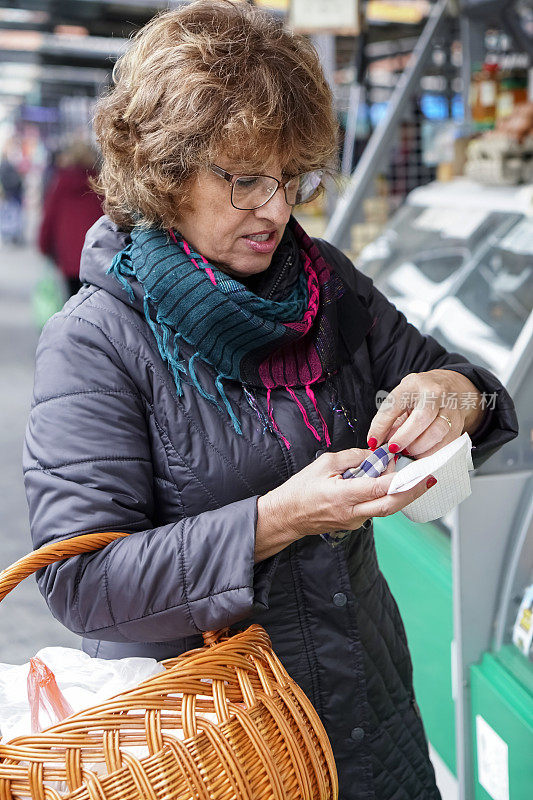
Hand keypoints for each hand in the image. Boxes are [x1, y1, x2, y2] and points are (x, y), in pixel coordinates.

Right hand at [255, 448, 436, 560]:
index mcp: (343, 496)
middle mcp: (352, 512)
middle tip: (430, 479)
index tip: (421, 473)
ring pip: (385, 508)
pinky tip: (387, 485)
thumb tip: (374, 455)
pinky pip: (374, 510)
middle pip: (391, 505)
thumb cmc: (300, 489)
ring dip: (400, 493)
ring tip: (409, 476)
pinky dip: (384, 497)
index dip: (403, 481)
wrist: (286, 516)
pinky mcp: (353, 524)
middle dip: (413, 492)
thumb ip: (352, 457)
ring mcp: (354, 521)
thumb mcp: (324, 464)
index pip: (380, 489)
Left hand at [367, 369, 484, 458]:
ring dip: (418, 447)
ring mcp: (450, 408)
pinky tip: (421, 452)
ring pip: (437, 432)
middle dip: (404, 438)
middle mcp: (435, 394)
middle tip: (393, 448)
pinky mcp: (459, 424)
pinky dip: (430, 453)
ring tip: (407, 450)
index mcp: (413, 384)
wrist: (451, 388)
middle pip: (421, 418)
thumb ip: (389, 419)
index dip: (381, 425)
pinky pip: (445, 444)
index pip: (395, 404)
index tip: (374, 441)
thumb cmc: (420, 396)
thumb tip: (377, 442)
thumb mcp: (401, 398)